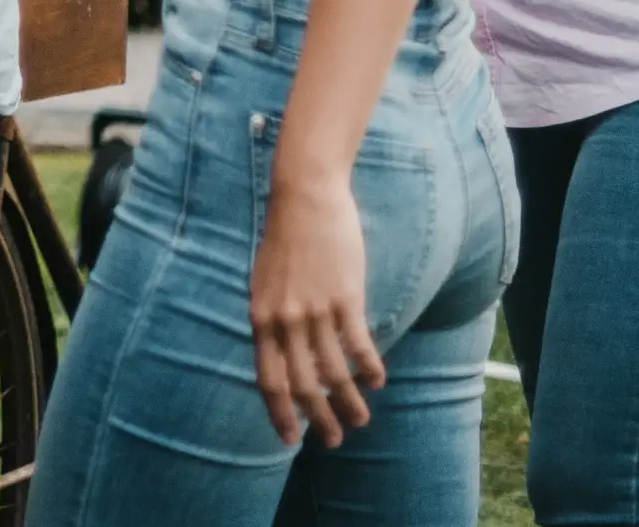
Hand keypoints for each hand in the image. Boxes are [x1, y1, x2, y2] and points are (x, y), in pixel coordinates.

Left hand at [249, 164, 382, 446]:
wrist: (304, 198)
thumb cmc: (284, 241)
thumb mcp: (265, 284)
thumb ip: (272, 321)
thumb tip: (285, 358)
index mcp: (260, 317)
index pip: (268, 380)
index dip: (279, 413)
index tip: (289, 439)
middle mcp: (285, 320)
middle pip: (302, 386)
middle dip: (318, 419)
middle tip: (332, 440)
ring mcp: (315, 310)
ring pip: (334, 373)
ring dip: (349, 403)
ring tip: (360, 420)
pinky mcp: (345, 297)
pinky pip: (359, 346)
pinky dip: (369, 369)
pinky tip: (377, 381)